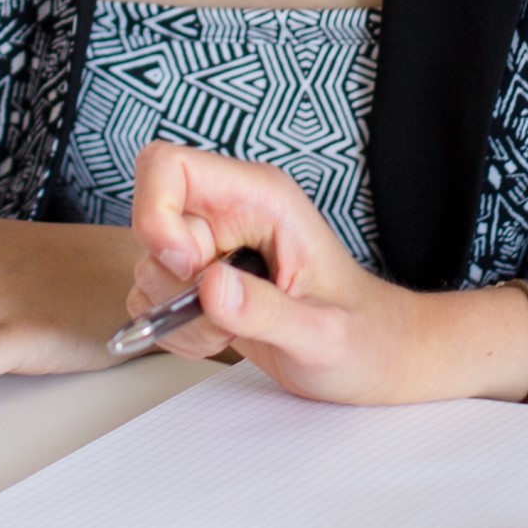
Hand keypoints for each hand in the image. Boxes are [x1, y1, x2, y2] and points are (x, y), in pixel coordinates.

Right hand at [124, 144, 527, 405]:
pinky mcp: (202, 281)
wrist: (379, 360)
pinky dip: (177, 331)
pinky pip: (153, 301)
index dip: (156, 214)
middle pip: (150, 226)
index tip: (188, 267)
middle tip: (226, 313)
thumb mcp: (324, 334)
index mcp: (261, 198)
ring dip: (178, 314)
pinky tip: (225, 338)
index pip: (166, 167)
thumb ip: (267, 311)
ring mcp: (215, 247)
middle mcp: (231, 213)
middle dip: (175, 284)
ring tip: (235, 330)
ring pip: (148, 269)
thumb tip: (211, 286)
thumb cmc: (367, 339)